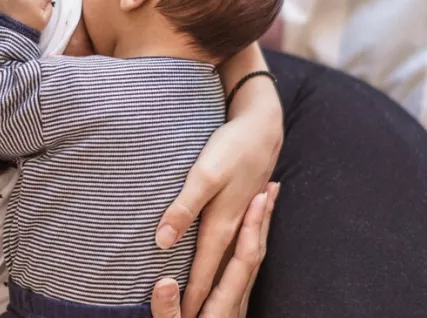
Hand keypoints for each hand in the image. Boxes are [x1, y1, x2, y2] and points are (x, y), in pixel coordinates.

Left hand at [155, 104, 282, 317]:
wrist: (263, 128)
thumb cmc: (232, 149)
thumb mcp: (203, 177)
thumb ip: (184, 209)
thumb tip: (163, 241)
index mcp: (221, 225)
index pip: (203, 270)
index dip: (192, 295)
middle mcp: (232, 227)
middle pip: (215, 269)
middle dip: (204, 294)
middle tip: (192, 316)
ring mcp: (239, 217)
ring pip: (225, 258)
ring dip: (217, 278)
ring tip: (207, 298)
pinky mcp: (241, 207)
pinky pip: (233, 242)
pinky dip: (227, 258)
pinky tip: (223, 257)